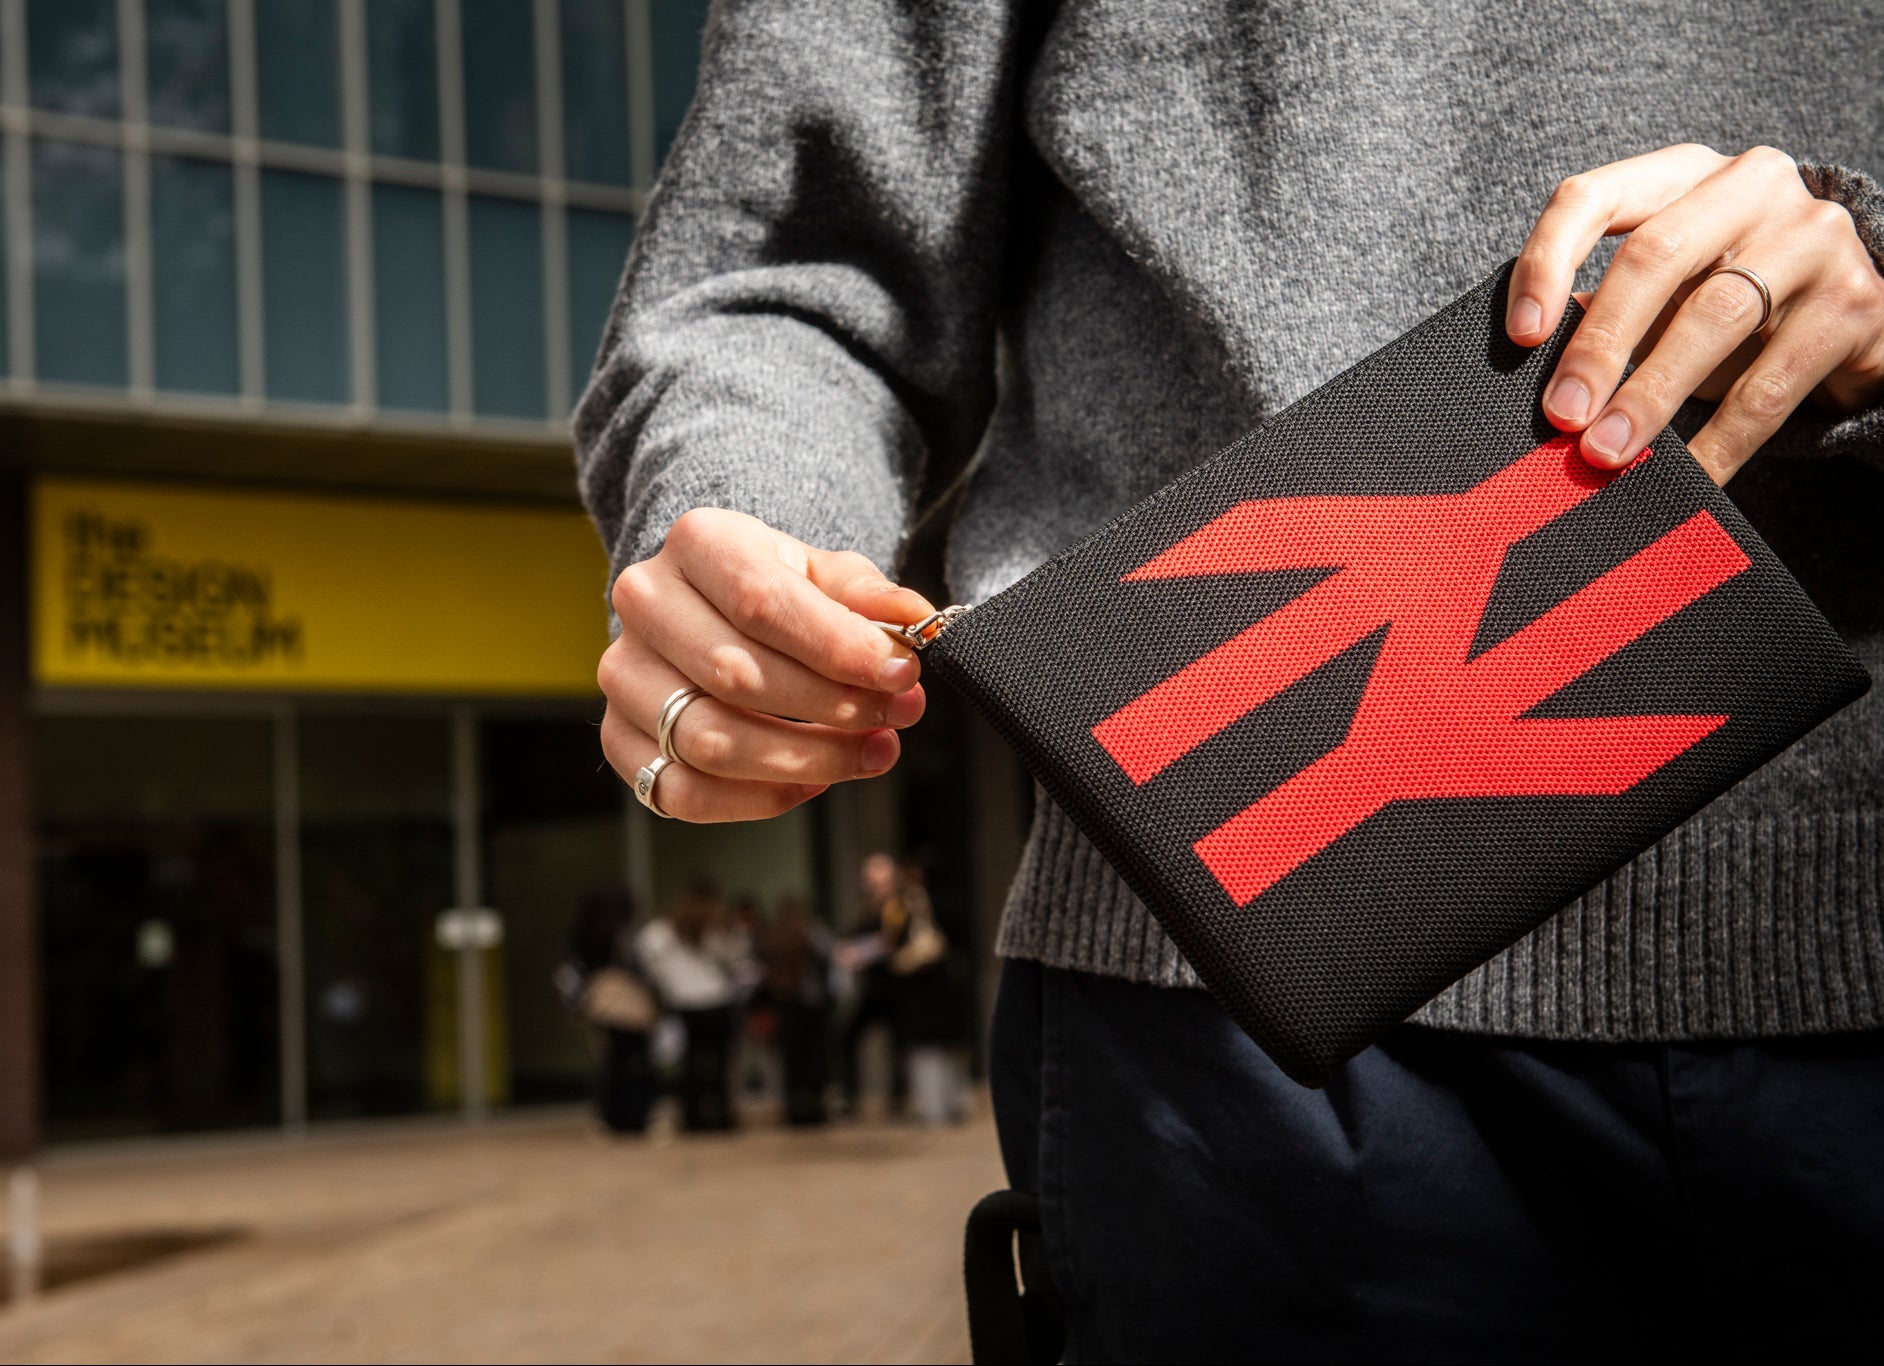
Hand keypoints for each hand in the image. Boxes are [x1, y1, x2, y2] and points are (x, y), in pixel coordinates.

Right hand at [600, 508, 932, 821]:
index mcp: (696, 543)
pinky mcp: (618, 736)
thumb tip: (913, 623)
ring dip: (807, 760)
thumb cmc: (772, 590)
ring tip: (872, 753)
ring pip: (710, 741)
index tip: (900, 673)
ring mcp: (623, 675)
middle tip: (899, 715)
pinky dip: (757, 798)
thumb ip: (867, 596)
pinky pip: (682, 792)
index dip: (837, 647)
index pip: (761, 602)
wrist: (709, 606)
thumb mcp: (821, 573)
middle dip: (833, 707)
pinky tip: (813, 782)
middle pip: (736, 676)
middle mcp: (645, 603)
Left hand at [1507, 144, 1883, 483]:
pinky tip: (1689, 477)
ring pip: (1715, 316)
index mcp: (1682, 174)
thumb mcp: (1666, 289)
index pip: (1593, 196)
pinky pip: (1772, 383)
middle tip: (1563, 413)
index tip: (1520, 337)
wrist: (1856, 312)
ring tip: (1608, 451)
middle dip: (1599, 343)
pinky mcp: (1856, 301)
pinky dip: (1721, 441)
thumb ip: (1604, 309)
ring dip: (1651, 394)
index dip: (1546, 262)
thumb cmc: (1734, 298)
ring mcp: (1812, 237)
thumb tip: (1529, 371)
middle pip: (1654, 254)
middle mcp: (1751, 186)